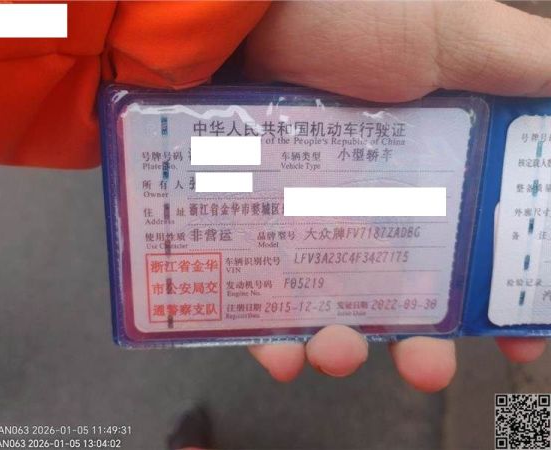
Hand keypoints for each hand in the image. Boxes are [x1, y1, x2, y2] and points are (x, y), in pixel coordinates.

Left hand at [244, 0, 550, 390]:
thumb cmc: (350, 15)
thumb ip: (526, 70)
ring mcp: (310, 213)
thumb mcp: (456, 35)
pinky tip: (279, 351)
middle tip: (426, 368)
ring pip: (334, 302)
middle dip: (424, 343)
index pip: (483, 246)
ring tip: (335, 354)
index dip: (506, 296)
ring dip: (342, 345)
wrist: (240, 12)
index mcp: (438, 167)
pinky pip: (261, 294)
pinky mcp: (253, 222)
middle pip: (408, 291)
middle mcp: (376, 198)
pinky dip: (269, 332)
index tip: (519, 339)